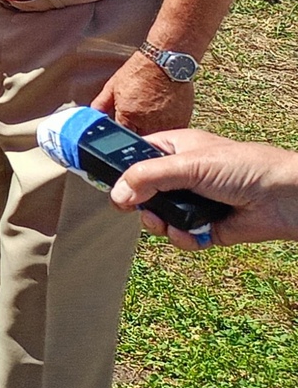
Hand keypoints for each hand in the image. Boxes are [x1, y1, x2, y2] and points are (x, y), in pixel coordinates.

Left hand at [93, 52, 193, 139]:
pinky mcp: (182, 121)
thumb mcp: (113, 87)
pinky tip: (163, 116)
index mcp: (129, 117)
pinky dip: (167, 128)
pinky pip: (172, 132)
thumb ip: (101, 105)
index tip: (121, 130)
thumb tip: (92, 116)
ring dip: (153, 132)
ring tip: (150, 115)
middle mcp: (149, 124)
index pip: (121, 136)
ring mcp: (167, 124)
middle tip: (136, 119)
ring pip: (157, 138)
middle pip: (140, 139)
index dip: (120, 134)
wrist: (166, 62)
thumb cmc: (139, 71)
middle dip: (136, 133)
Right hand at [114, 127, 297, 247]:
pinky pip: (180, 237)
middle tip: (139, 208)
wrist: (286, 198)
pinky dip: (182, 238)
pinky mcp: (206, 227)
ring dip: (158, 224)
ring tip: (165, 223)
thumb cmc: (245, 167)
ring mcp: (193, 202)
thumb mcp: (189, 164)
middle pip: (141, 192)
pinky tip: (191, 233)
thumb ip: (147, 177)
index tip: (106, 183)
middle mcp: (181, 176)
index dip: (119, 169)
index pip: (134, 155)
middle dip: (138, 204)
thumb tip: (116, 196)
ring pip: (158, 217)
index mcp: (175, 149)